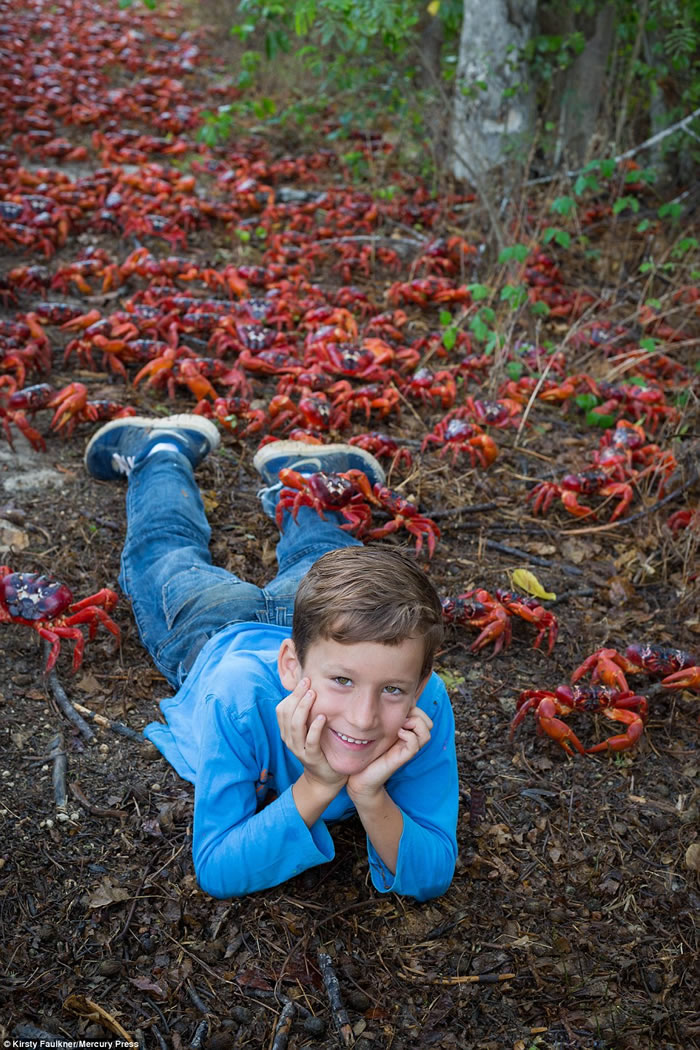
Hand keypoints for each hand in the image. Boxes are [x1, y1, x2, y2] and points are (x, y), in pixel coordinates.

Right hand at [276, 677, 346, 791]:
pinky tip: (321, 717)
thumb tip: (311, 688)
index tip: (304, 680)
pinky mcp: (311, 758)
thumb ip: (307, 713)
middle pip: (287, 714)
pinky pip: (310, 741)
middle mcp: (289, 739)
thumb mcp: (309, 729)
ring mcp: (299, 749)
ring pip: (295, 726)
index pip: (282, 709)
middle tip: (308, 682)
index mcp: (287, 731)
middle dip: (296, 696)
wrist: (324, 778)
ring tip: (313, 695)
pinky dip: (315, 728)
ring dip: (303, 708)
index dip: (292, 694)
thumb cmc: (319, 748)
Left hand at [346, 706, 432, 802]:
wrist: (359, 776)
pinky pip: (415, 744)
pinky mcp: (401, 758)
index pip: (422, 715)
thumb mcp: (374, 729)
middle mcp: (409, 739)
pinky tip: (397, 733)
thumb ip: (382, 717)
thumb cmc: (365, 751)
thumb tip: (386, 701)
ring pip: (426, 732)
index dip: (414, 707)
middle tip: (401, 716)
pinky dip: (409, 735)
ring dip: (415, 723)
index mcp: (405, 731)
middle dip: (418, 713)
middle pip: (428, 722)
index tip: (398, 706)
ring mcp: (406, 749)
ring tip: (400, 725)